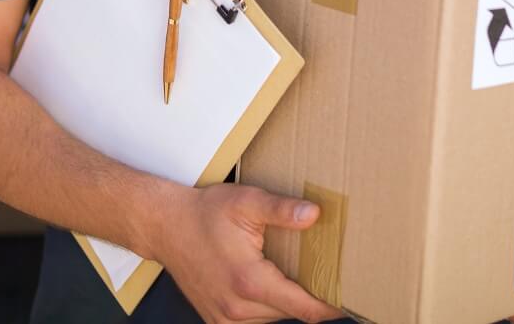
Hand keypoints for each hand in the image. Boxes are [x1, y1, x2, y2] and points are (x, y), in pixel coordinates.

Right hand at [153, 183, 341, 323]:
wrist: (165, 226)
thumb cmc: (204, 213)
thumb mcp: (246, 202)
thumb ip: (281, 210)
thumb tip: (314, 215)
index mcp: (249, 282)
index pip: (304, 308)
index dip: (330, 306)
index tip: (349, 299)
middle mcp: (237, 308)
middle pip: (290, 314)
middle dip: (310, 298)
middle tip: (326, 275)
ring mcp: (225, 318)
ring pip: (272, 320)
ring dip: (285, 303)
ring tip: (293, 275)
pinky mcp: (218, 320)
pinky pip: (253, 321)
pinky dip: (265, 307)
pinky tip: (267, 283)